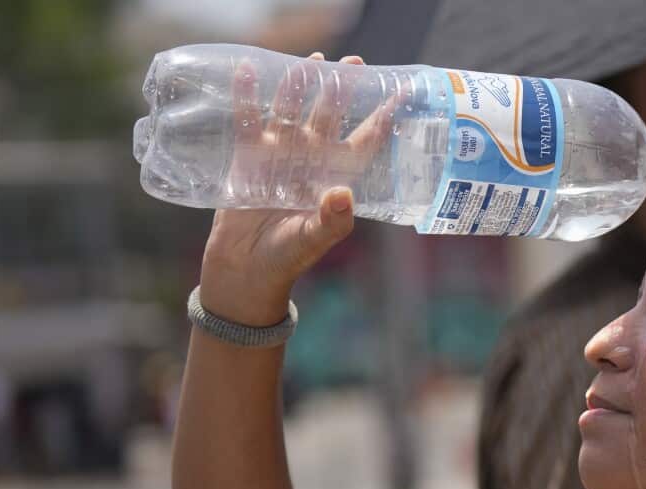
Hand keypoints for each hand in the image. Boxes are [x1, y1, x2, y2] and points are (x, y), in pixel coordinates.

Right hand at [199, 52, 392, 325]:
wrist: (246, 269)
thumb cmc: (288, 257)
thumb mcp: (313, 239)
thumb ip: (332, 219)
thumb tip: (343, 193)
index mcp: (335, 175)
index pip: (364, 142)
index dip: (381, 119)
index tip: (399, 95)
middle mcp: (311, 159)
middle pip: (329, 116)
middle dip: (341, 90)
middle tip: (352, 62)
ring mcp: (279, 153)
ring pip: (292, 110)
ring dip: (299, 86)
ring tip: (310, 61)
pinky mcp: (248, 155)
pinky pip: (249, 119)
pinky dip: (248, 96)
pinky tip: (249, 70)